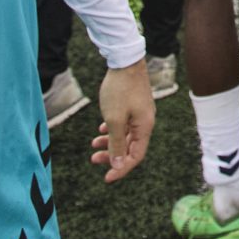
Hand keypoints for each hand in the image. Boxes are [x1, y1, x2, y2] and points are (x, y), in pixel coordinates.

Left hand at [91, 65, 156, 182]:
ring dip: (110, 142)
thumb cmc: (120, 90)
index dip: (121, 168)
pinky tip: (101, 129)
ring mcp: (140, 113)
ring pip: (126, 135)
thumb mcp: (114, 120)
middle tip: (94, 158)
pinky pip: (124, 124)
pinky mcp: (134, 105)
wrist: (125, 61)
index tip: (106, 177)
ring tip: (94, 144)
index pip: (135, 156)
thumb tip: (117, 164)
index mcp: (144, 128)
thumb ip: (116, 143)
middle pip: (130, 147)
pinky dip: (113, 130)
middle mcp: (145, 122)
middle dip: (112, 155)